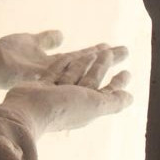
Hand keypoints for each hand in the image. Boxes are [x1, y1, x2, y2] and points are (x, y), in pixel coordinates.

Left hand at [0, 30, 127, 87]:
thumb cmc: (7, 54)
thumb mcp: (31, 40)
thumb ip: (47, 39)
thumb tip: (63, 33)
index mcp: (54, 61)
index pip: (80, 56)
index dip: (97, 51)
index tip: (113, 45)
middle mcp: (56, 69)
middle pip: (85, 61)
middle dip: (105, 56)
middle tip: (126, 50)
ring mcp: (49, 72)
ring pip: (77, 65)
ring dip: (95, 59)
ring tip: (112, 50)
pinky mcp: (39, 73)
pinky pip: (59, 67)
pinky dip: (73, 62)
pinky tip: (88, 55)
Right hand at [0, 48, 132, 136]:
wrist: (28, 110)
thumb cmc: (63, 107)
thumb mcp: (95, 104)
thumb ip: (113, 100)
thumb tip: (131, 97)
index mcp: (88, 105)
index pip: (108, 91)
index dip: (118, 82)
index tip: (127, 71)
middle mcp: (75, 99)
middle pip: (93, 78)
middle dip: (104, 65)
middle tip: (113, 50)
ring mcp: (58, 91)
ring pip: (76, 72)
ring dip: (86, 60)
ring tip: (96, 49)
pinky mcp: (43, 84)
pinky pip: (57, 69)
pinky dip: (65, 62)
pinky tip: (69, 53)